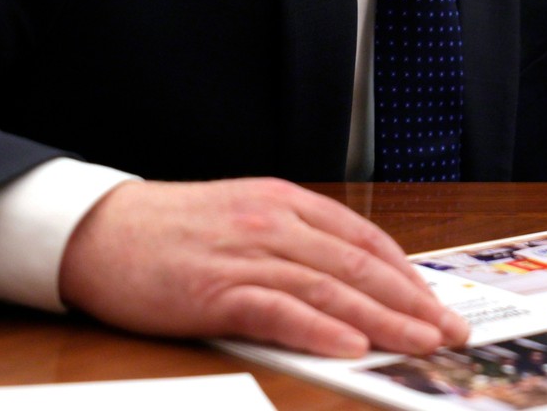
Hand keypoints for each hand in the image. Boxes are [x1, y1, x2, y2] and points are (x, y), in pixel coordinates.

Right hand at [58, 177, 470, 357]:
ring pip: (330, 287)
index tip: (436, 302)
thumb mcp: (241, 220)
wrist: (97, 231)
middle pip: (358, 265)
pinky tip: (352, 344)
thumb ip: (292, 242)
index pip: (363, 237)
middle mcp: (272, 222)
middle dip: (411, 302)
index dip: (406, 274)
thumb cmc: (168, 232)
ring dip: (384, 319)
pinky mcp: (216, 290)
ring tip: (420, 343)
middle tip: (450, 331)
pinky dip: (320, 328)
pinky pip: (279, 310)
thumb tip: (348, 283)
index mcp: (283, 201)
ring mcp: (245, 255)